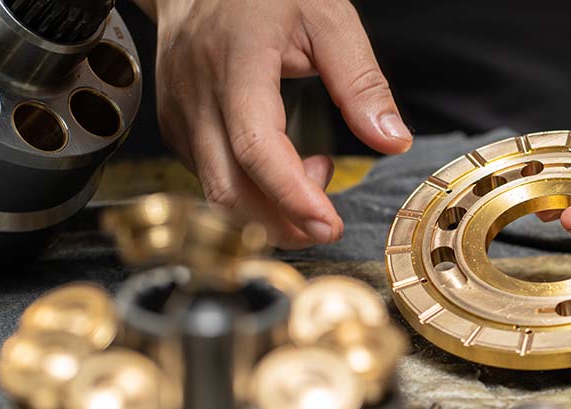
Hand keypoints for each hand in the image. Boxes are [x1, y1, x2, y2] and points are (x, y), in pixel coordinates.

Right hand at [136, 0, 412, 247]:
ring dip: (271, 207)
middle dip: (282, 224)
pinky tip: (286, 162)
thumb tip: (393, 140)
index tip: (329, 225)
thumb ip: (362, 82)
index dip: (292, 195)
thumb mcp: (327, 19)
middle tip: (329, 226)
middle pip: (228, 189)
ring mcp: (179, 116)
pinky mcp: (176, 129)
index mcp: (235, 63)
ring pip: (217, 192)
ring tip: (316, 169)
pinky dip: (254, 190)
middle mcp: (196, 96)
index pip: (256, 147)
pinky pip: (212, 177)